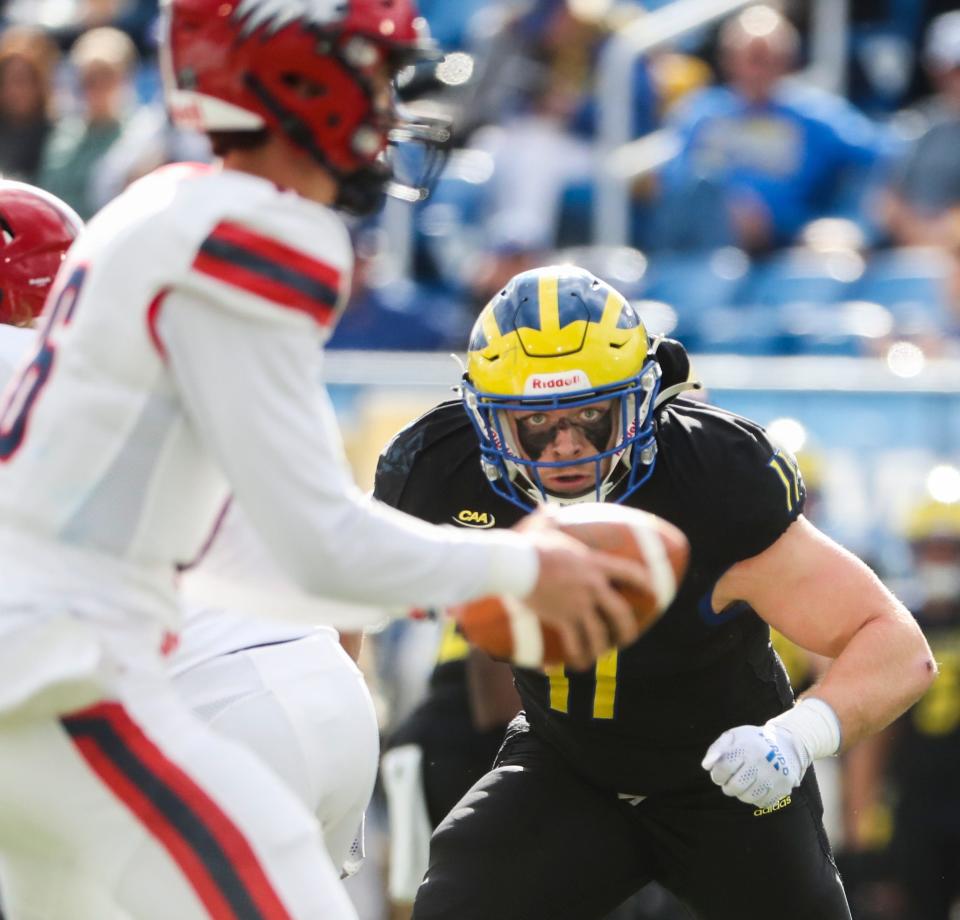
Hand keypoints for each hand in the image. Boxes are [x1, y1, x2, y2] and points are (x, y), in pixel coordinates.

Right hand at [519, 518, 646, 669]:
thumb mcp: (541, 525)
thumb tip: (547, 507)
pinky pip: (574, 643)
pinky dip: (576, 656)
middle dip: (627, 629)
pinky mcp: (562, 618)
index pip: (629, 572)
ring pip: (598, 633)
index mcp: (593, 563)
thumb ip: (548, 517)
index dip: (645, 583)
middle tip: (628, 638)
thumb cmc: (527, 543)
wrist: (515, 564)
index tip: (655, 591)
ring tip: (599, 656)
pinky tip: (576, 664)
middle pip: (619, 612)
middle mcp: (592, 585)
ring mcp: (578, 604)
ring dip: (601, 648)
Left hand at [701, 723, 808, 808]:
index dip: (717, 774)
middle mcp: (762, 761)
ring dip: (741, 793)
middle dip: (727, 787)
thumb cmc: (751, 742)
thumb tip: (706, 766)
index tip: (719, 774)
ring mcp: (775, 776)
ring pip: (748, 798)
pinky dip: (756, 798)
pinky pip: (763, 803)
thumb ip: (716, 750)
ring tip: (744, 783)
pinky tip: (757, 787)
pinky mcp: (784, 787)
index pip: (723, 768)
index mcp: (747, 747)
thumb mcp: (733, 737)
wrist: (785, 744)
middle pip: (735, 787)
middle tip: (730, 782)